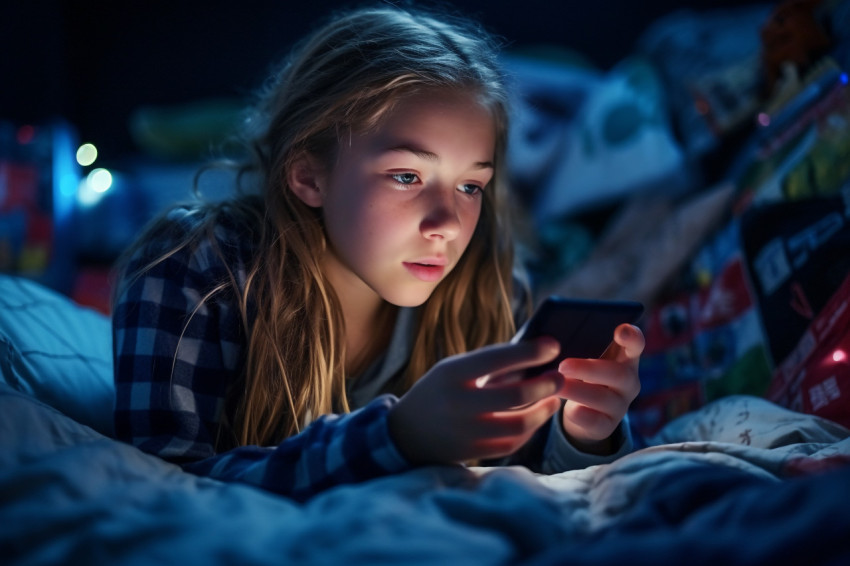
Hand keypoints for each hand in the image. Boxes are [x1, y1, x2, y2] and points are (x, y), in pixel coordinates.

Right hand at [388, 337, 563, 464]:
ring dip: (543, 410)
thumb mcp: (454, 369)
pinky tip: (536, 417)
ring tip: (553, 398)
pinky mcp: (473, 453)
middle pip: (515, 395)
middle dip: (545, 384)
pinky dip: (529, 430)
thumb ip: (489, 364)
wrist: (407, 432)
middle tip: (559, 377)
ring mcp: (466, 432)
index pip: (497, 358)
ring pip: (519, 425)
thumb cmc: (440, 391)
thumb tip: (536, 355)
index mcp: (452, 374)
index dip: (530, 351)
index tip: (553, 345)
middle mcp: (458, 403)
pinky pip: (512, 443)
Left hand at [557, 323, 643, 454]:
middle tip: (563, 366)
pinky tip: (567, 409)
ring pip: (604, 398)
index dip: (631, 337)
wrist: (581, 413)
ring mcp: (620, 405)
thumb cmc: (580, 374)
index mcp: (623, 358)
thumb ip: (577, 346)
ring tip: (554, 386)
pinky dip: (580, 415)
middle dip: (588, 369)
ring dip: (576, 391)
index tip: (620, 330)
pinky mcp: (607, 426)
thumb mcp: (583, 358)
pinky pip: (596, 422)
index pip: (635, 344)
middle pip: (618, 374)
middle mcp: (628, 381)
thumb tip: (549, 339)